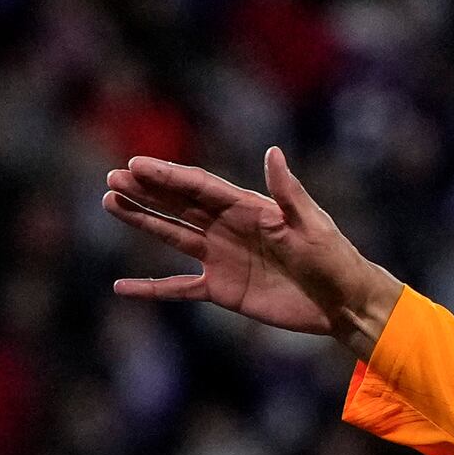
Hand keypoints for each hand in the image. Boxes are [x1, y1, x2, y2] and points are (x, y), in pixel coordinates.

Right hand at [106, 147, 401, 360]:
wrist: (342, 301)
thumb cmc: (333, 258)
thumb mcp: (311, 224)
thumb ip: (287, 193)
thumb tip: (272, 153)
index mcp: (247, 207)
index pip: (198, 186)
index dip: (167, 175)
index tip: (135, 164)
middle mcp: (228, 228)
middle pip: (178, 204)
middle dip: (145, 191)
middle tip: (111, 179)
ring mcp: (221, 258)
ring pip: (172, 236)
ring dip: (142, 222)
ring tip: (111, 203)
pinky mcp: (222, 290)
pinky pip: (179, 288)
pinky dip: (151, 288)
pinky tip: (122, 287)